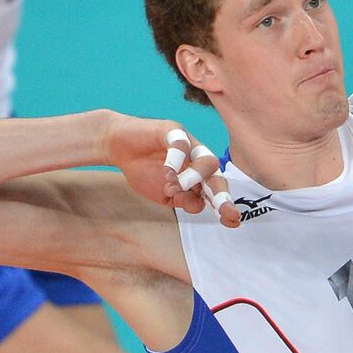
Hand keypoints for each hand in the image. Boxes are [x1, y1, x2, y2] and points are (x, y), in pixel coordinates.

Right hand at [98, 112, 238, 226]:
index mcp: (198, 177)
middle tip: (222, 209)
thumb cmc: (145, 170)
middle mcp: (198, 160)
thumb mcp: (164, 194)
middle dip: (221, 195)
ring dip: (193, 178)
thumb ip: (183, 200)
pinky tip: (167, 172)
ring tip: (172, 187)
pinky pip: (181, 143)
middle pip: (216, 176)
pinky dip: (176, 159)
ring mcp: (188, 144)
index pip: (216, 191)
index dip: (224, 205)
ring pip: (206, 160)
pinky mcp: (172, 130)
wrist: (119, 146)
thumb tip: (199, 206)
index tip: (233, 222)